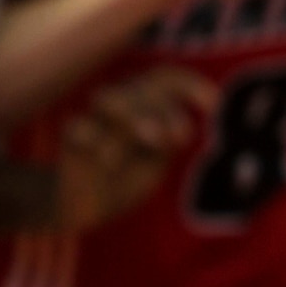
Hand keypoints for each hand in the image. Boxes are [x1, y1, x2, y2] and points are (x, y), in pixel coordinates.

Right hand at [56, 66, 217, 229]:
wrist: (85, 206)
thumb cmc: (127, 178)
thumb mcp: (154, 162)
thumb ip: (164, 142)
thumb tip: (174, 133)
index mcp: (146, 105)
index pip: (167, 79)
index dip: (191, 85)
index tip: (213, 105)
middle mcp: (121, 104)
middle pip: (143, 87)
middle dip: (166, 109)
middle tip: (183, 137)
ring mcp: (94, 118)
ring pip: (108, 98)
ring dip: (133, 115)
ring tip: (154, 139)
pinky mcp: (72, 138)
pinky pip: (78, 127)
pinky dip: (93, 137)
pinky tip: (108, 157)